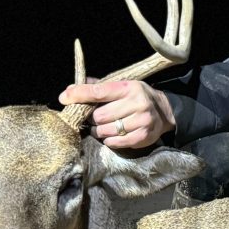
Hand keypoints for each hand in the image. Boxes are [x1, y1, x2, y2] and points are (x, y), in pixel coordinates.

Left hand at [58, 80, 174, 148]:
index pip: (98, 92)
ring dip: (99, 131)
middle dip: (92, 119)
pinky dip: (109, 141)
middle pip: (99, 116)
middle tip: (95, 118)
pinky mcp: (144, 136)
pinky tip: (113, 135)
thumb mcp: (122, 86)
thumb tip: (70, 89)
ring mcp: (142, 120)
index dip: (79, 94)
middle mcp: (137, 103)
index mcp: (128, 88)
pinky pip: (116, 142)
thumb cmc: (137, 97)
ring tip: (104, 127)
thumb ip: (98, 87)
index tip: (64, 97)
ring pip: (106, 131)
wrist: (165, 111)